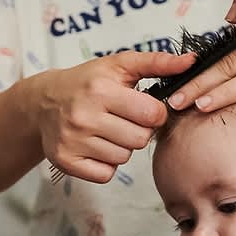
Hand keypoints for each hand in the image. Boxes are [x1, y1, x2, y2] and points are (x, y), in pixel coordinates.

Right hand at [31, 51, 193, 182]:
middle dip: (137, 130)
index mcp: (101, 90)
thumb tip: (191, 61)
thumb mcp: (120, 65)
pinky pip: (106, 174)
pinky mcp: (66, 161)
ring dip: (121, 146)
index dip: (153, 112)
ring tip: (106, 130)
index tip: (141, 107)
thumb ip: (157, 63)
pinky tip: (95, 145)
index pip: (153, 114)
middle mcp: (84, 116)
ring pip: (123, 158)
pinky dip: (105, 164)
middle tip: (121, 119)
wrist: (44, 102)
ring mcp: (72, 141)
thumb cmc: (89, 82)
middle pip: (140, 140)